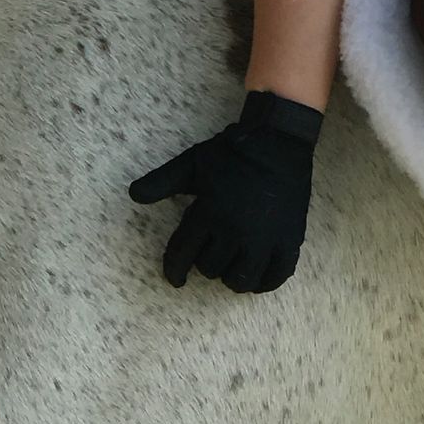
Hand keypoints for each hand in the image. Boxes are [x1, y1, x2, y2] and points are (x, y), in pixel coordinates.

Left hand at [129, 91, 321, 292]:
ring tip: (231, 267)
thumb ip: (162, 181)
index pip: (182, 255)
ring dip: (231, 276)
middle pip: (211, 268)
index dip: (174, 269)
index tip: (175, 277)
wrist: (279, 141)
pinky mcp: (290, 240)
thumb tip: (133, 194)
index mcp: (209, 212)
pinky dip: (263, 283)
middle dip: (205, 263)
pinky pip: (275, 277)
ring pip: (241, 279)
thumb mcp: (192, 163)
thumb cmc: (232, 153)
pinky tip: (256, 277)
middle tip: (210, 253)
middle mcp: (236, 231)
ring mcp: (265, 238)